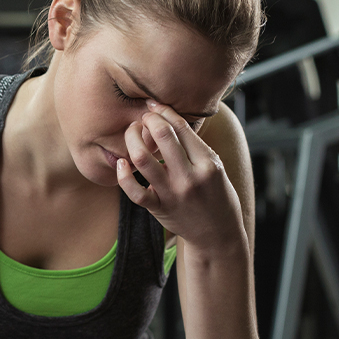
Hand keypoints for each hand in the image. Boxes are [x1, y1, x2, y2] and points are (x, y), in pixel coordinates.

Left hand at [116, 103, 246, 253]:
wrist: (217, 234)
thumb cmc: (216, 195)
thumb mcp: (215, 167)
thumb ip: (195, 146)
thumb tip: (170, 116)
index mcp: (207, 163)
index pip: (181, 128)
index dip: (164, 111)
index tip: (154, 105)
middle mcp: (190, 177)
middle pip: (162, 136)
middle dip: (148, 120)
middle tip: (143, 117)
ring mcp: (173, 194)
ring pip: (143, 159)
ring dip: (132, 139)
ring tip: (132, 133)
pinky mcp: (159, 208)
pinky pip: (134, 191)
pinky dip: (123, 175)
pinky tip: (121, 162)